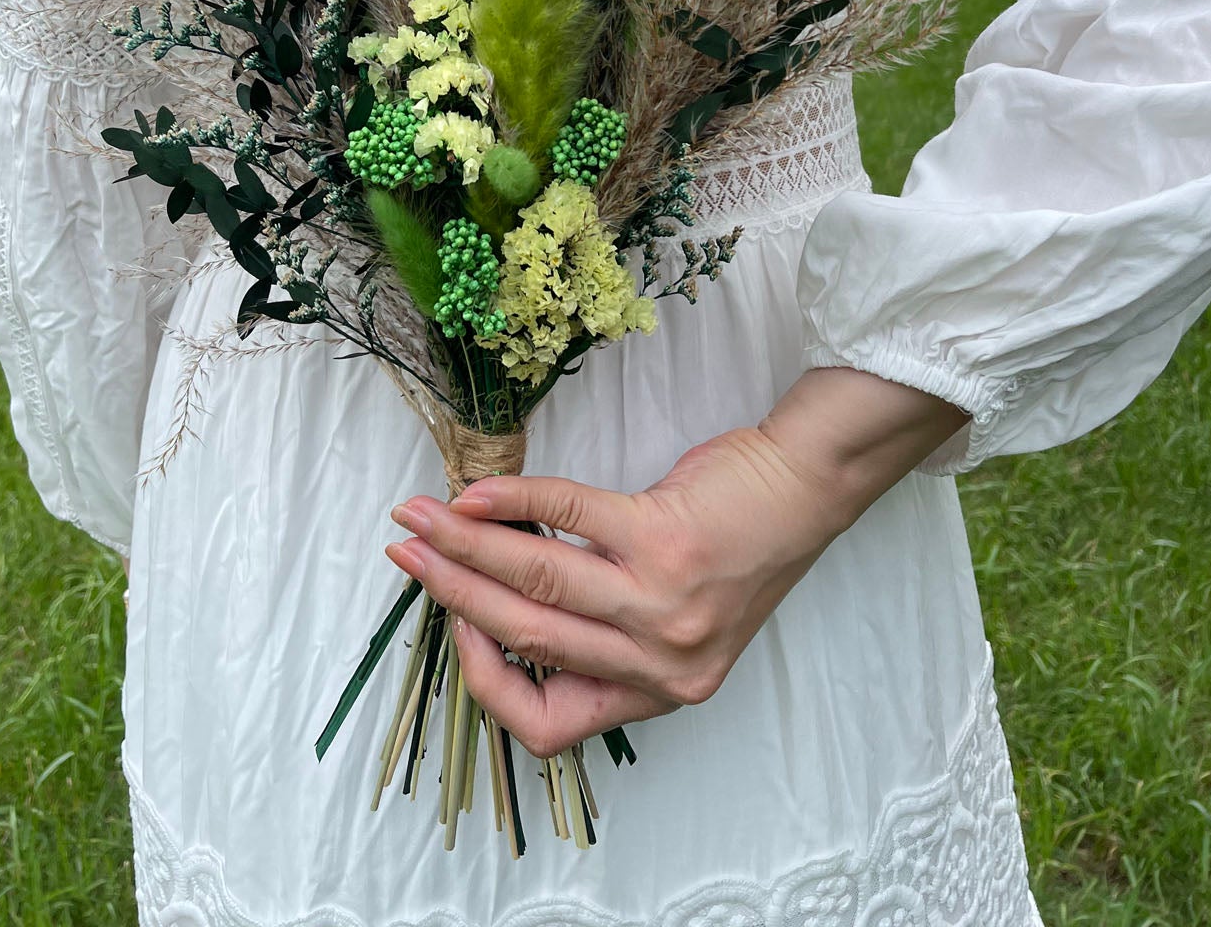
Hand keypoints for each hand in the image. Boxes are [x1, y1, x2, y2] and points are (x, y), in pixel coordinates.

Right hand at [386, 370, 966, 759]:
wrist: (805, 487)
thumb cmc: (736, 543)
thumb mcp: (675, 617)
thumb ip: (605, 626)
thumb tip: (498, 599)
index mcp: (661, 690)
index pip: (549, 724)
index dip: (488, 680)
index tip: (457, 628)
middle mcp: (660, 661)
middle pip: (525, 639)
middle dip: (450, 593)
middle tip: (405, 554)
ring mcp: (661, 605)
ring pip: (534, 583)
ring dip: (464, 545)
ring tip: (423, 515)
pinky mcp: (662, 539)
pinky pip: (565, 517)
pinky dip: (513, 501)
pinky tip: (479, 490)